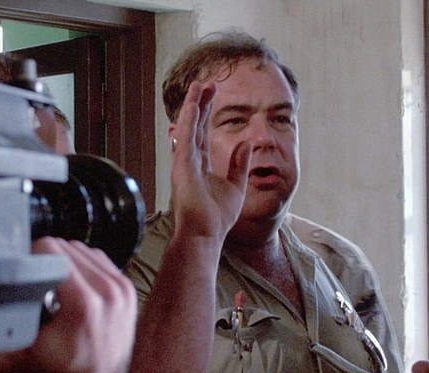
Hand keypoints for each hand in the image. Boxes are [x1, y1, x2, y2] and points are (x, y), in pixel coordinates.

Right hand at [0, 237, 137, 372]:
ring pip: (85, 251)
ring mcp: (122, 291)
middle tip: (34, 283)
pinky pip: (102, 262)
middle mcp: (108, 293)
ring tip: (51, 286)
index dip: (29, 257)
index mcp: (83, 303)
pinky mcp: (128, 293)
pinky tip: (69, 287)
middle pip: (68, 247)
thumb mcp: (9, 357)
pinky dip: (84, 269)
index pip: (51, 248)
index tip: (22, 273)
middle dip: (47, 260)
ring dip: (66, 262)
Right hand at [169, 80, 250, 241]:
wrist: (206, 234)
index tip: (212, 94)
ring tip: (199, 85)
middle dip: (201, 103)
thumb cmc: (217, 217)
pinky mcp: (183, 167)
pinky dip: (190, 121)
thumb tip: (245, 144)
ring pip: (188, 127)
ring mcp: (184, 163)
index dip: (207, 113)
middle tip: (206, 82)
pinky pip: (186, 139)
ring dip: (194, 106)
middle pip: (195, 125)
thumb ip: (239, 164)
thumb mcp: (235, 185)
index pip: (203, 132)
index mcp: (200, 165)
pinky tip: (194, 105)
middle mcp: (189, 161)